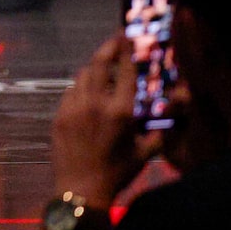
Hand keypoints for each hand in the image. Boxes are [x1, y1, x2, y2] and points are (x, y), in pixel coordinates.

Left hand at [50, 36, 153, 210]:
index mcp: (120, 112)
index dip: (127, 52)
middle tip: (116, 40)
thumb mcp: (146, 154)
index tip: (128, 38)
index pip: (125, 71)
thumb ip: (159, 133)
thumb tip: (171, 118)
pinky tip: (87, 91)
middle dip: (108, 48)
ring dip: (94, 67)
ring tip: (103, 65)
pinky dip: (81, 86)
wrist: (81, 191)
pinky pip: (71, 91)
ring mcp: (74, 107)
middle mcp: (95, 103)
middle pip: (99, 63)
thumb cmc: (117, 173)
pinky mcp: (59, 114)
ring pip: (82, 75)